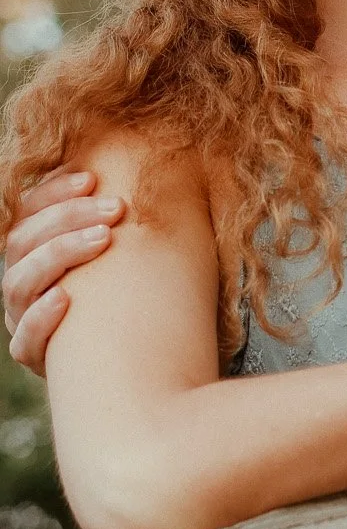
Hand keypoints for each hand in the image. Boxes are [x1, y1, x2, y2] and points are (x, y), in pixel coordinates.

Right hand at [3, 171, 125, 375]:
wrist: (141, 357)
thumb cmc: (133, 289)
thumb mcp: (123, 250)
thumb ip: (116, 218)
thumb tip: (143, 171)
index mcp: (33, 251)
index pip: (27, 213)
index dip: (53, 192)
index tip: (92, 178)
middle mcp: (23, 284)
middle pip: (22, 243)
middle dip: (67, 218)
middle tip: (115, 208)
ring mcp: (23, 320)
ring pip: (19, 283)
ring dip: (60, 254)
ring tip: (103, 239)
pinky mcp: (35, 357)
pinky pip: (24, 341)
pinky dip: (40, 318)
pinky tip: (65, 298)